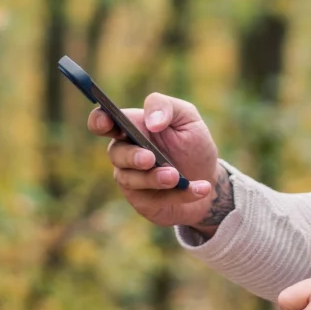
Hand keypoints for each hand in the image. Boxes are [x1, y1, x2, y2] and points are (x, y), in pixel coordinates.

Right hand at [87, 92, 227, 231]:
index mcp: (132, 127)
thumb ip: (166, 107)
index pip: (103, 121)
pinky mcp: (144, 202)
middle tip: (150, 158)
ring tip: (176, 176)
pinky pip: (156, 200)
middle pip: (115, 153)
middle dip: (131, 156)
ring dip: (154, 178)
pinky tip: (201, 187)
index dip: (99, 120)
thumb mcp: (187, 118)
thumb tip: (151, 122)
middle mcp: (126, 154)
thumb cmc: (193, 144)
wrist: (211, 179)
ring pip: (131, 180)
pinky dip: (181, 193)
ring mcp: (132, 180)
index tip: (107, 122)